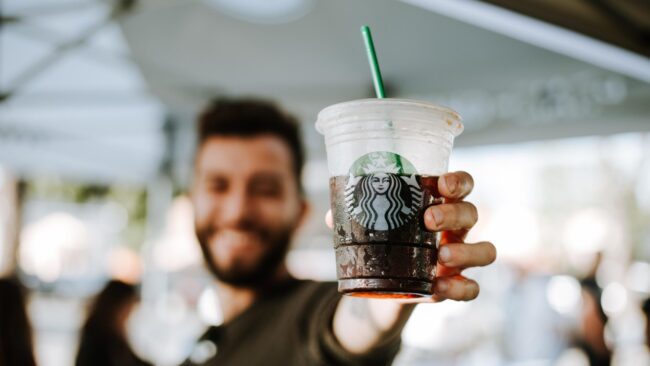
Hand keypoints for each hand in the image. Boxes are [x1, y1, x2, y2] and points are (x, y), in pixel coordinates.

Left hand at [325, 171, 495, 302]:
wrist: (384, 284)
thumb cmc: (384, 241)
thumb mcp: (369, 226)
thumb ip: (354, 218)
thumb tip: (333, 216)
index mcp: (438, 204)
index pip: (462, 185)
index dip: (459, 181)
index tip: (443, 184)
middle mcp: (455, 229)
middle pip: (472, 213)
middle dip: (454, 214)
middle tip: (429, 219)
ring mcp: (459, 258)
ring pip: (485, 250)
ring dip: (466, 251)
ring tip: (441, 256)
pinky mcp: (454, 286)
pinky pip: (473, 289)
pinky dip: (460, 288)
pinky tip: (439, 287)